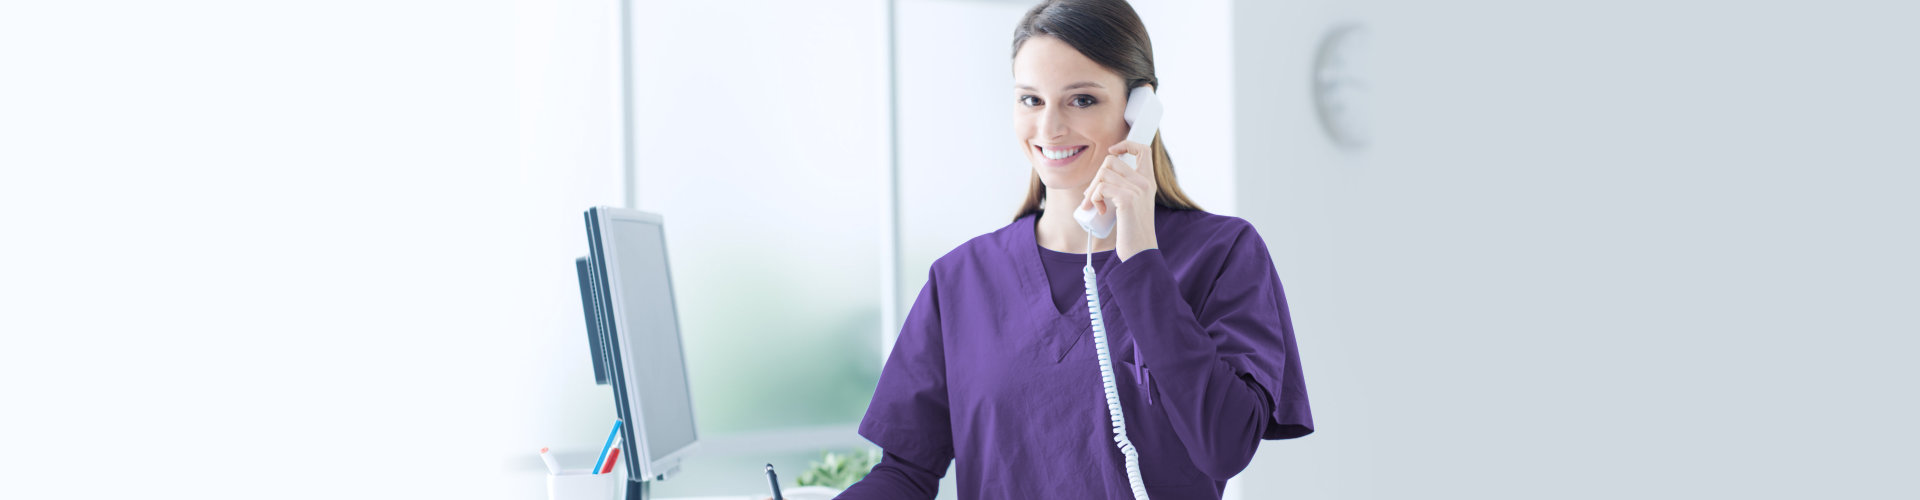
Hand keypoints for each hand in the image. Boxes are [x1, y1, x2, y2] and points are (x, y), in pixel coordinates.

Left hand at [1079, 140, 1157, 259]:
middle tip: (1092, 197)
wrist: (1140, 253)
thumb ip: (1124, 188)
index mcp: (1149, 182)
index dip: (1126, 145)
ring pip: (1103, 173)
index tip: (1112, 152)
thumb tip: (1100, 177)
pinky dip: (1094, 198)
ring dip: (1092, 190)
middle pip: (1111, 161)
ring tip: (1095, 205)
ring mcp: (1138, 190)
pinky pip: (1101, 187)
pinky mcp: (1128, 199)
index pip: (1143, 149)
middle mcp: (1146, 183)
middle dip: (1096, 177)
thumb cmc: (1132, 232)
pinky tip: (1101, 211)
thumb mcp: (1132, 205)